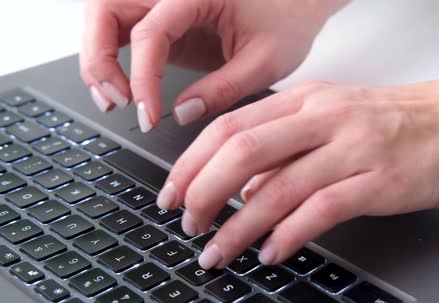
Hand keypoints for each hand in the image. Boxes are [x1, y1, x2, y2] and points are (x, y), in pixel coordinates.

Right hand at [80, 0, 346, 131]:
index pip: (151, 31)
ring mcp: (163, 2)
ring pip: (103, 18)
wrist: (297, 5)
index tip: (147, 114)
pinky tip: (123, 90)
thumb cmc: (287, 21)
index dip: (142, 77)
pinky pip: (121, 32)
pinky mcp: (163, 18)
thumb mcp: (264, 62)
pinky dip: (110, 59)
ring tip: (115, 101)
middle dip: (99, 59)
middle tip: (118, 102)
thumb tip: (182, 113)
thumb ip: (223, 89)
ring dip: (98, 58)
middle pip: (104, 10)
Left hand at [158, 76, 438, 268]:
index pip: (229, 126)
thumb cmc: (398, 120)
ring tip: (217, 251)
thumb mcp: (332, 117)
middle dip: (201, 191)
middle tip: (186, 223)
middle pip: (241, 151)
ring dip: (237, 225)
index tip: (172, 192)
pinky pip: (319, 210)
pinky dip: (287, 234)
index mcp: (305, 101)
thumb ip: (286, 147)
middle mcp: (322, 119)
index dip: (191, 162)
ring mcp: (350, 148)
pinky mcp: (377, 180)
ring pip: (275, 187)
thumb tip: (242, 186)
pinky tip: (271, 252)